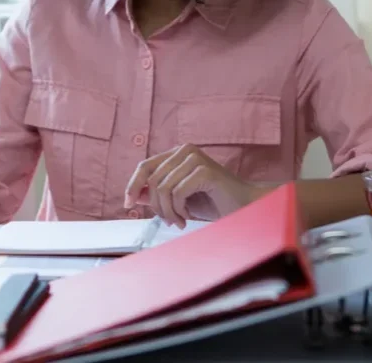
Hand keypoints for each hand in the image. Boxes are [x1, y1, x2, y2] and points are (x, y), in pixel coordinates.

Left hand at [123, 144, 256, 227]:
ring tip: (179, 221)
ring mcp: (195, 158)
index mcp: (177, 153)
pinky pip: (177, 192)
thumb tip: (134, 195)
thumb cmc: (212, 202)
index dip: (133, 185)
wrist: (243, 206)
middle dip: (156, 206)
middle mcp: (185, 151)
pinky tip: (187, 218)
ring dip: (168, 211)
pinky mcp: (204, 170)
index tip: (127, 204)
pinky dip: (179, 210)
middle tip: (168, 221)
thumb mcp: (178, 199)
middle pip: (152, 180)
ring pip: (163, 188)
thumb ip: (157, 194)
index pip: (145, 166)